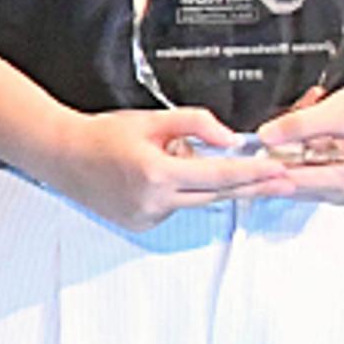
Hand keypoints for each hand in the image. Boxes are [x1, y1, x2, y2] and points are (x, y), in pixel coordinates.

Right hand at [22, 105, 278, 231]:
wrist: (60, 154)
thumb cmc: (99, 135)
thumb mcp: (151, 120)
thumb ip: (196, 123)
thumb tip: (229, 139)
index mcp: (157, 173)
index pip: (219, 174)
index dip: (254, 173)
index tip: (279, 171)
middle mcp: (153, 200)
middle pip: (217, 194)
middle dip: (250, 185)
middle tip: (283, 180)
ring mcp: (146, 216)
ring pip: (196, 202)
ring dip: (205, 184)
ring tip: (172, 159)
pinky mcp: (141, 224)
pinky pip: (175, 208)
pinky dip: (177, 193)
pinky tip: (152, 177)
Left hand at [243, 75, 343, 204]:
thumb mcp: (336, 112)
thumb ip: (298, 126)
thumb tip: (264, 136)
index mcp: (341, 182)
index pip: (285, 181)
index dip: (264, 162)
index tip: (250, 145)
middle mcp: (335, 190)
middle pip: (285, 171)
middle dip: (285, 139)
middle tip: (303, 109)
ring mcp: (330, 184)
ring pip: (289, 162)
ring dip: (293, 134)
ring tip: (314, 106)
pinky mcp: (325, 174)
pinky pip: (298, 157)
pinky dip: (300, 136)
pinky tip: (314, 112)